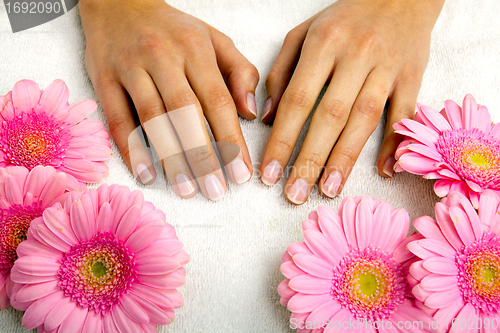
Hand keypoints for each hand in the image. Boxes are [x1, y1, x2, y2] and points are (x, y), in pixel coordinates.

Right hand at [80, 0, 258, 200]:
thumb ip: (240, 72)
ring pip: (153, 119)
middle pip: (185, 113)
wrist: (119, 3)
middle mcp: (163, 57)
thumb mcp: (214, 40)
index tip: (242, 172)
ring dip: (171, 158)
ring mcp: (130, 68)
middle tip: (216, 191)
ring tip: (187, 189)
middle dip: (203, 156)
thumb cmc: (173, 30)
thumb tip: (252, 113)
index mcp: (195, 48)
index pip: (218, 100)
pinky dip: (130, 149)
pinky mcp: (104, 79)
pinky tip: (146, 174)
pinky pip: (117, 118)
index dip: (231, 139)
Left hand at [260, 0, 443, 203]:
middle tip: (294, 194)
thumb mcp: (303, 35)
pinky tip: (384, 170)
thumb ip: (281, 74)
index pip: (298, 100)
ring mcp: (387, 67)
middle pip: (330, 116)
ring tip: (328, 190)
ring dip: (345, 159)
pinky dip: (396, 142)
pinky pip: (404, 113)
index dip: (282, 140)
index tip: (268, 172)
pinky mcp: (412, 76)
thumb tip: (269, 118)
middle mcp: (356, 56)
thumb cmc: (344, 20)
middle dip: (310, 159)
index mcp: (324, 44)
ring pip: (364, 119)